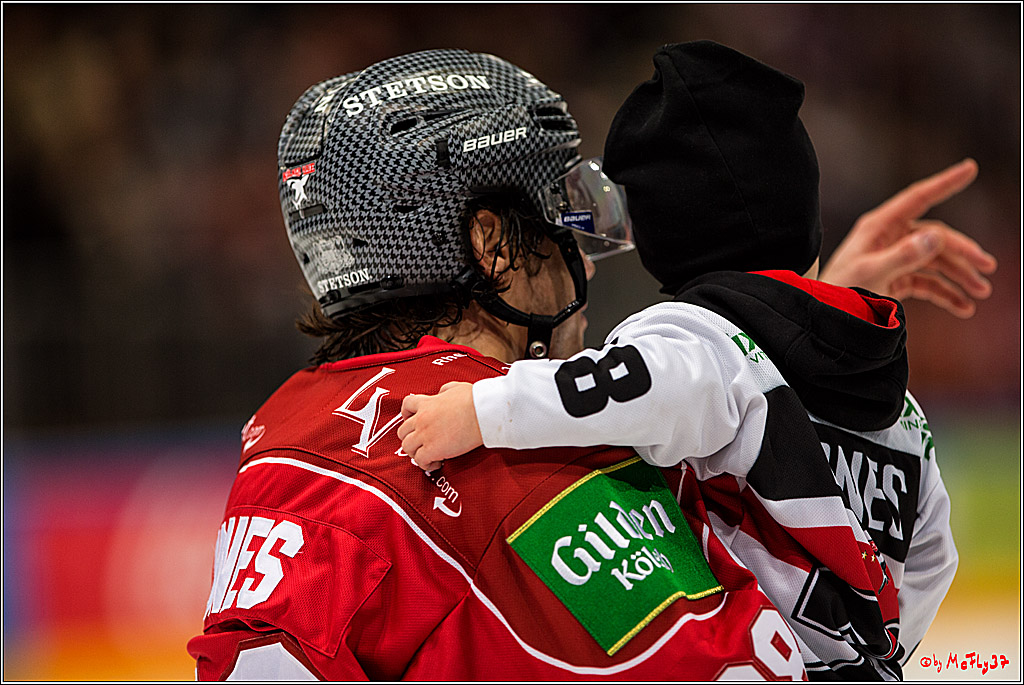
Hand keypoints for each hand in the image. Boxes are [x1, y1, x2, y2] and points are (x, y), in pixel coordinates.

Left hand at [398, 382, 482, 471]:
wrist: (483, 413)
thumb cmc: (475, 401)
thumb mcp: (455, 388)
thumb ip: (444, 391)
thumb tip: (441, 395)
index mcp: (427, 403)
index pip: (406, 406)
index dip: (406, 414)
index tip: (411, 419)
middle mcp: (422, 419)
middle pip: (403, 431)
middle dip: (410, 437)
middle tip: (420, 442)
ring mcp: (425, 435)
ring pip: (407, 447)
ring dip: (415, 452)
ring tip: (427, 455)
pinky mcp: (433, 449)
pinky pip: (419, 461)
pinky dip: (425, 464)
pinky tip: (436, 463)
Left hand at [819, 158, 996, 317]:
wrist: (823, 317)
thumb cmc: (839, 292)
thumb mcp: (870, 274)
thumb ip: (903, 256)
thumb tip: (935, 237)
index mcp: (879, 226)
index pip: (917, 198)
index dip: (944, 182)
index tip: (969, 168)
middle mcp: (889, 237)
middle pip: (935, 237)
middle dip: (963, 252)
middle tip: (986, 268)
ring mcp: (894, 257)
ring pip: (936, 260)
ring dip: (959, 275)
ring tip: (979, 292)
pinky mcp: (896, 278)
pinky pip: (928, 281)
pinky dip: (946, 293)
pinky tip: (962, 307)